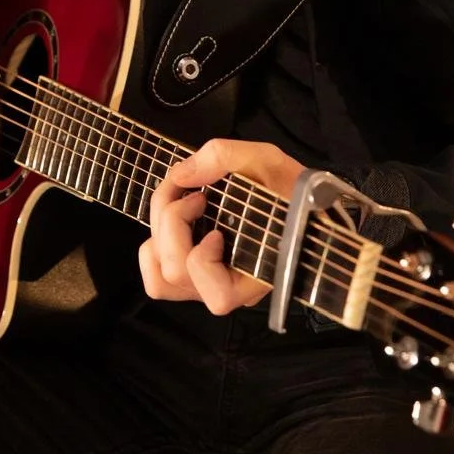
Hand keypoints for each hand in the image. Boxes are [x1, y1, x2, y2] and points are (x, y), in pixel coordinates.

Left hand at [140, 138, 303, 314]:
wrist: (300, 198)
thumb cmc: (288, 187)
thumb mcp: (266, 159)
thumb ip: (223, 157)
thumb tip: (180, 175)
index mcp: (256, 275)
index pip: (218, 296)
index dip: (203, 258)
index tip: (216, 227)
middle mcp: (231, 288)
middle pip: (176, 274)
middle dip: (172, 223)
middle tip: (196, 196)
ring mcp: (208, 284)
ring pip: (159, 280)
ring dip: (159, 236)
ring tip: (181, 209)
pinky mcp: (193, 274)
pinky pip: (156, 278)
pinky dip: (152, 250)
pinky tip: (172, 225)